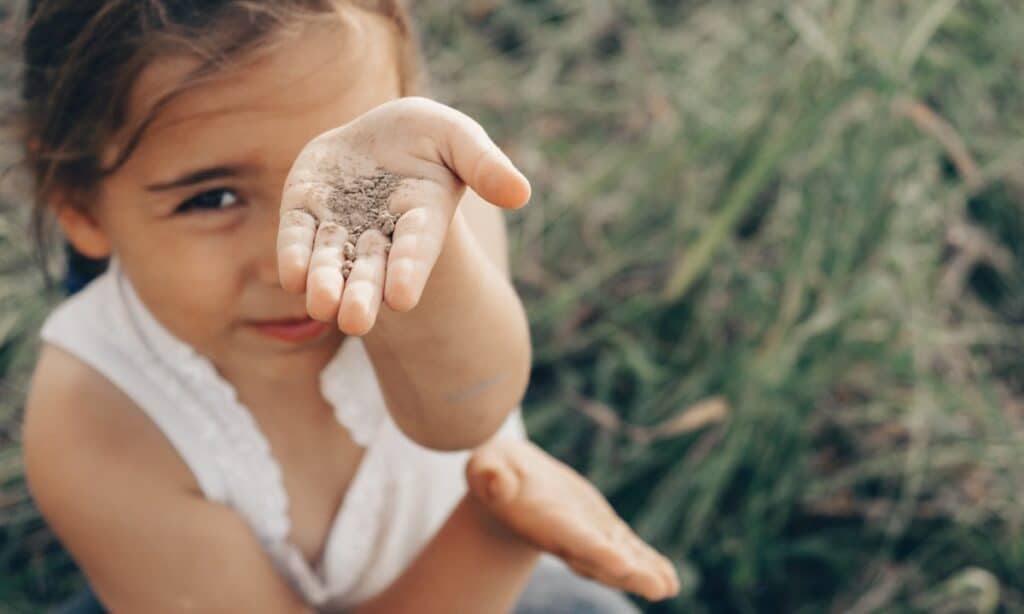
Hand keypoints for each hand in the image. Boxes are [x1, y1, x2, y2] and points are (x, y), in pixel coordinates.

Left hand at [276, 97, 530, 335]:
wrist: (375, 135)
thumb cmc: (426, 137)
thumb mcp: (457, 137)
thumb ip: (484, 164)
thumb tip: (521, 194)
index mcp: (421, 219)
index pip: (415, 249)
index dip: (408, 271)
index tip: (401, 298)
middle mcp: (380, 234)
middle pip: (372, 270)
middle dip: (363, 295)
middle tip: (355, 321)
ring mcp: (340, 226)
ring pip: (331, 262)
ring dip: (326, 284)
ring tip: (321, 305)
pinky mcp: (304, 213)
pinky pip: (297, 238)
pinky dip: (294, 256)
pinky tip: (293, 275)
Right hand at [467, 439, 680, 601]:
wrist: (506, 482)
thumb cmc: (492, 469)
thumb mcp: (485, 463)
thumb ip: (489, 474)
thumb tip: (495, 482)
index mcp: (543, 522)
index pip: (573, 539)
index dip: (596, 550)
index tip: (622, 564)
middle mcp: (567, 538)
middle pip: (601, 559)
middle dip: (630, 574)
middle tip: (659, 589)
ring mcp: (586, 536)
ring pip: (619, 558)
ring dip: (644, 572)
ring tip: (671, 587)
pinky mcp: (600, 529)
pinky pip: (626, 549)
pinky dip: (647, 562)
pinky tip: (671, 579)